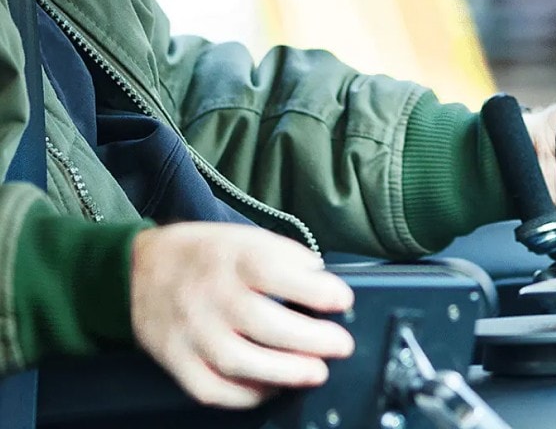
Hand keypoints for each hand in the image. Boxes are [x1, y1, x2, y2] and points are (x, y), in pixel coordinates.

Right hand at [130, 223, 354, 408]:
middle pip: (266, 324)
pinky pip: (212, 390)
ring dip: (287, 372)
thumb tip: (321, 277)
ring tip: (316, 372)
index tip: (343, 300)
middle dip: (313, 340)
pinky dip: (247, 396)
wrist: (135, 270)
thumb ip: (284, 254)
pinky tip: (272, 388)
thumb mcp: (244, 236)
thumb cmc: (203, 254)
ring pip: (241, 363)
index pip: (276, 273)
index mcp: (231, 259)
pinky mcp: (176, 360)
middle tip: (341, 345)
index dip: (317, 290)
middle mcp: (211, 296)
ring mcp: (191, 332)